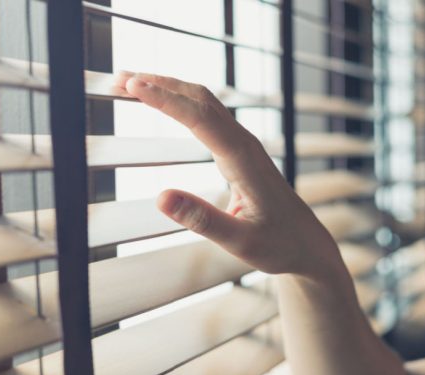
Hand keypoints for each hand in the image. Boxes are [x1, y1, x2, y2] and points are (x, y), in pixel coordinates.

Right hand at [116, 72, 343, 276]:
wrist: (306, 244)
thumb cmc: (278, 245)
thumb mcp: (240, 242)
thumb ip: (202, 220)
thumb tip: (160, 197)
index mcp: (243, 159)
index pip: (199, 117)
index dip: (164, 99)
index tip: (132, 86)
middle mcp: (242, 143)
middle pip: (198, 98)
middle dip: (158, 83)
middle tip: (118, 79)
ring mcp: (240, 143)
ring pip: (202, 102)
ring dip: (167, 87)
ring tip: (128, 84)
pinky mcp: (236, 149)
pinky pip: (205, 114)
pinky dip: (178, 101)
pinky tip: (160, 102)